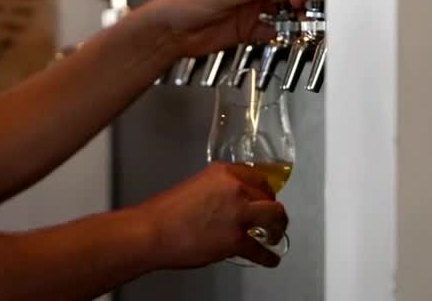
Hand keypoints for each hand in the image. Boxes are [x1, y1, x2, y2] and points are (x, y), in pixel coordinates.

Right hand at [136, 163, 287, 268]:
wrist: (152, 232)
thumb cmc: (166, 212)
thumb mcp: (196, 187)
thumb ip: (217, 191)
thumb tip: (229, 204)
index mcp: (223, 172)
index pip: (257, 177)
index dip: (264, 190)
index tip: (264, 198)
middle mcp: (235, 188)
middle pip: (269, 196)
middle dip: (273, 209)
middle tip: (271, 219)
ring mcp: (238, 214)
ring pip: (275, 217)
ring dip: (278, 227)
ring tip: (274, 235)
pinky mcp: (235, 239)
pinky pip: (260, 250)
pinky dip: (268, 257)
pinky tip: (270, 259)